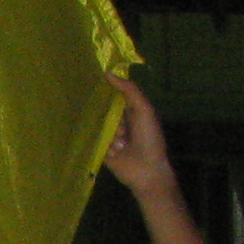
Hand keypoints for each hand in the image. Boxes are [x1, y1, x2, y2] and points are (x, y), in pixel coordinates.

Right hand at [102, 74, 177, 200]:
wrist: (146, 170)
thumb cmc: (149, 138)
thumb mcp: (144, 109)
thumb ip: (129, 90)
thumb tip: (108, 73)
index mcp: (131, 110)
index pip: (114, 95)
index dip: (106, 89)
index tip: (94, 81)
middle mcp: (119, 121)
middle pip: (103, 110)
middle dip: (105, 113)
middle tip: (115, 120)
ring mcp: (109, 136)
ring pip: (98, 125)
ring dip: (111, 133)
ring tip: (122, 143)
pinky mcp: (100, 149)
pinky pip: (94, 140)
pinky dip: (104, 143)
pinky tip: (115, 151)